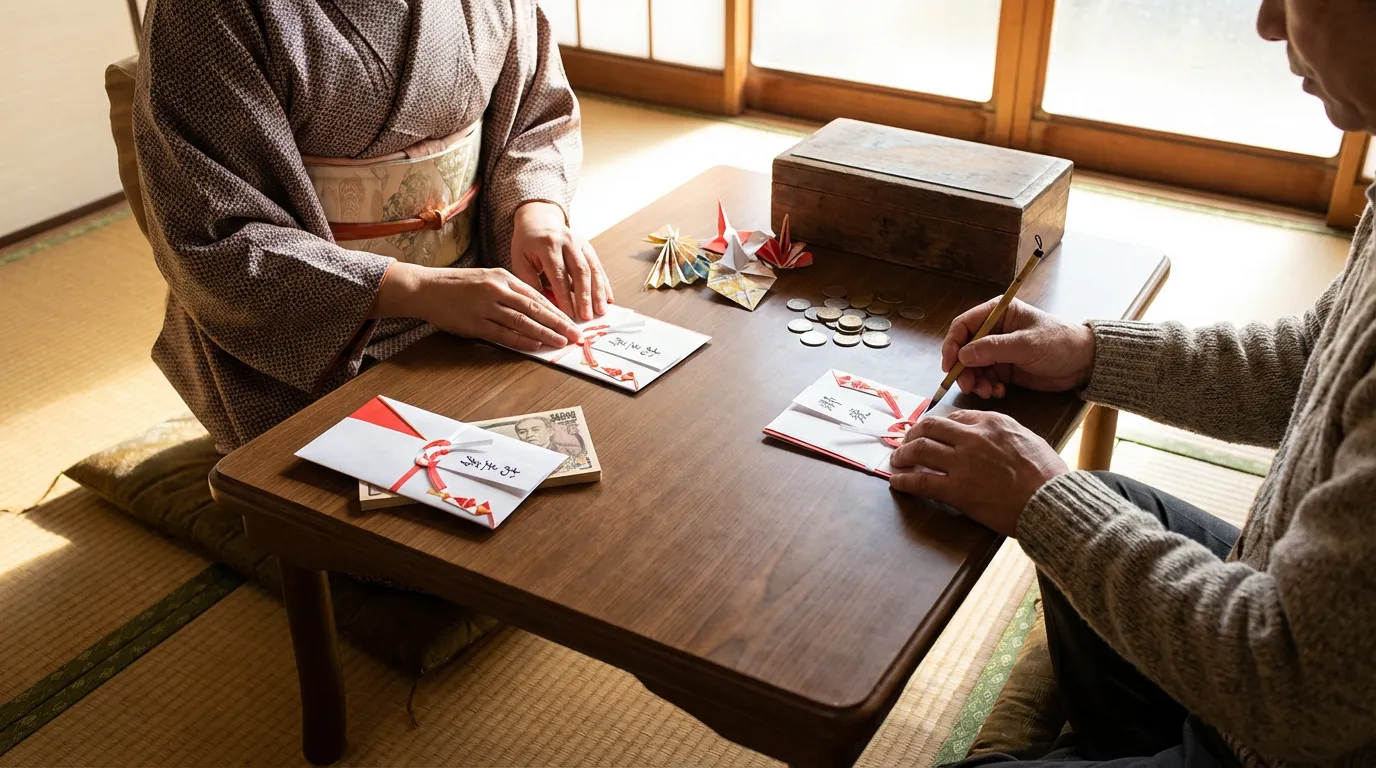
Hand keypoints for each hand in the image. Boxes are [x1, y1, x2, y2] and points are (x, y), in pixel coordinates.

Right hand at [378, 262, 580, 351]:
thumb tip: (536, 307)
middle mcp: (497, 290)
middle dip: (559, 323)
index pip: (537, 295)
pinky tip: (536, 345)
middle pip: (536, 308)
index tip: (573, 321)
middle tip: (576, 335)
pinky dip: (521, 340)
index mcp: (503, 277)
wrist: (426, 288)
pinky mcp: (474, 323)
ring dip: (545, 333)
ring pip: (523, 321)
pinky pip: (503, 333)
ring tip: (561, 342)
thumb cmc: (458, 285)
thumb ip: (510, 291)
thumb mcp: (487, 279)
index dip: (558, 310)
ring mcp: (486, 307)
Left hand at [509, 201, 612, 321]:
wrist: (539, 220)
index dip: (564, 296)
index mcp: (547, 244)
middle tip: (587, 317)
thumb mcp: (520, 261)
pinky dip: (604, 284)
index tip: (568, 315)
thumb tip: (549, 307)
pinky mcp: (588, 246)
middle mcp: (567, 241)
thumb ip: (531, 283)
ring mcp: (580, 242)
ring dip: (598, 292)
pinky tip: (608, 299)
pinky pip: (598, 266)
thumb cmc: (526, 245)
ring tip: (601, 311)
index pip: (558, 274)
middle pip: (580, 271)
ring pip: (593, 268)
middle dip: (585, 296)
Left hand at [887, 410, 1068, 536]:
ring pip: (920, 449)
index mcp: (992, 422)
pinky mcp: (958, 490)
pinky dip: (904, 480)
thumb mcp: (1027, 438)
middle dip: (913, 433)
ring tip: (896, 460)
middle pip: (930, 427)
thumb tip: (983, 434)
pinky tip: (897, 482)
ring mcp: (963, 463)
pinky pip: (921, 481)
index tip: (931, 432)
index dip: (938, 425)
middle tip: (906, 442)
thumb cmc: (1047, 474)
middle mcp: (973, 437)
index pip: (955, 417)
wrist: (1051, 501)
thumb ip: (1001, 432)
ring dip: (903, 453)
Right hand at [942, 298, 1094, 398]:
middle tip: (968, 386)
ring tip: (987, 392)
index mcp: (998, 313)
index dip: (952, 344)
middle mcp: (993, 330)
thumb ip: (993, 349)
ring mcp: (997, 350)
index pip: (964, 325)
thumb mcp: (1026, 344)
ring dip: (975, 381)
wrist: (1083, 363)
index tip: (949, 365)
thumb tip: (962, 355)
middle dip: (963, 369)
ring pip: (972, 367)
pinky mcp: (1003, 368)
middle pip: (964, 349)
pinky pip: (985, 378)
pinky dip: (987, 387)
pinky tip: (999, 392)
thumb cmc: (1058, 343)